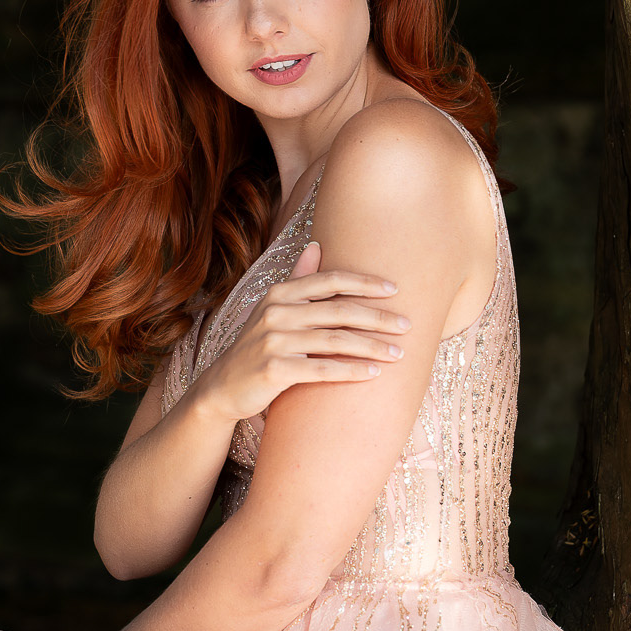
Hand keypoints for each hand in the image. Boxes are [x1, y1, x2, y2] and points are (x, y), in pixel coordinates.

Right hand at [194, 241, 410, 428]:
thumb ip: (297, 278)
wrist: (224, 387)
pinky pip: (322, 369)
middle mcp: (275, 312)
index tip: (394, 290)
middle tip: (407, 325)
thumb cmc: (257, 346)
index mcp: (279, 294)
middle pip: (339, 310)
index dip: (364, 283)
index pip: (330, 280)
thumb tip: (316, 244)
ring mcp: (273, 341)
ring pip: (335, 341)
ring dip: (372, 347)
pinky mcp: (275, 370)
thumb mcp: (272, 308)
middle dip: (378, 318)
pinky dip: (351, 371)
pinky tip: (373, 373)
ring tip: (398, 354)